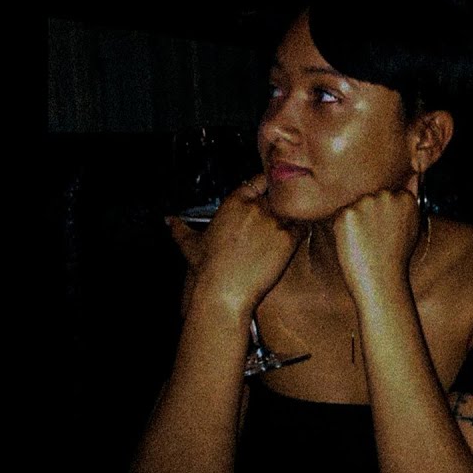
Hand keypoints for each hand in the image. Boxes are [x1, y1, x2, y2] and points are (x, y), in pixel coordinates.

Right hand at [167, 174, 302, 314]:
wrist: (223, 291)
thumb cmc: (208, 270)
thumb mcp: (190, 244)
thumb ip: (180, 229)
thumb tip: (170, 221)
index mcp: (234, 202)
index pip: (258, 180)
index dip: (265, 187)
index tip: (267, 196)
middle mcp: (255, 207)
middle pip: (278, 194)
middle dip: (279, 204)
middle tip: (278, 219)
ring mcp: (273, 222)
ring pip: (292, 210)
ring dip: (292, 217)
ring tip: (289, 230)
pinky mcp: (287, 239)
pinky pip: (302, 227)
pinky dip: (301, 232)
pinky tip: (296, 240)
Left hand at [332, 187, 420, 299]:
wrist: (382, 282)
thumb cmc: (395, 259)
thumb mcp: (412, 228)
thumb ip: (407, 204)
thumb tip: (412, 177)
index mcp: (405, 198)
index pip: (387, 195)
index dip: (382, 216)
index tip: (384, 233)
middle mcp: (387, 195)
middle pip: (369, 197)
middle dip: (367, 215)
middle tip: (373, 240)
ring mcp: (366, 203)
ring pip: (354, 206)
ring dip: (355, 221)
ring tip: (365, 244)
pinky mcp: (347, 213)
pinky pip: (340, 215)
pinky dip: (342, 230)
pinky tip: (354, 245)